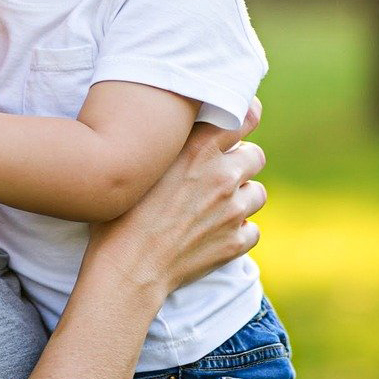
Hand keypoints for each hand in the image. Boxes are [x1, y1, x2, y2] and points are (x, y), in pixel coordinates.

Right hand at [90, 101, 266, 295]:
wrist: (128, 266)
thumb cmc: (121, 210)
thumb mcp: (143, 162)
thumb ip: (174, 143)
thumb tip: (192, 129)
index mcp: (198, 148)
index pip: (245, 116)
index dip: (249, 113)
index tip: (244, 116)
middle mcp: (222, 175)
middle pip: (255, 155)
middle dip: (240, 160)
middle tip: (216, 171)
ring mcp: (233, 211)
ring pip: (257, 192)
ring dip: (241, 195)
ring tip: (214, 204)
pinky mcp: (236, 242)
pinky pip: (252, 228)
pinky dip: (238, 229)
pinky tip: (213, 230)